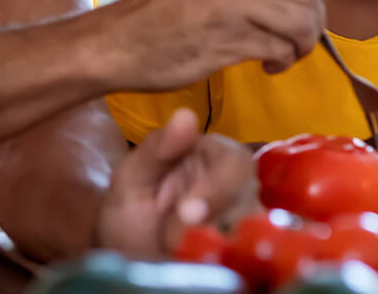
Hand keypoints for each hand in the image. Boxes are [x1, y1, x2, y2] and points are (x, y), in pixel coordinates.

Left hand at [96, 109, 259, 258]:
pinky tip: (205, 262)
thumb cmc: (126, 214)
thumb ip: (156, 149)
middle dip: (216, 221)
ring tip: (178, 254)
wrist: (124, 261)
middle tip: (174, 241)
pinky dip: (233, 258)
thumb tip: (186, 114)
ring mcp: (240, 219)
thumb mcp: (130, 180)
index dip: (218, 187)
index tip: (188, 213)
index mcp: (209, 156)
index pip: (234, 161)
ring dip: (220, 242)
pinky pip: (254, 251)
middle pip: (250, 195)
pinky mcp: (242, 249)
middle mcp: (232, 185)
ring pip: (254, 225)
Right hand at [97, 0, 326, 91]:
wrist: (117, 43)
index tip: (306, 13)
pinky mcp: (230, 36)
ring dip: (303, 43)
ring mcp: (233, 0)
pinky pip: (282, 47)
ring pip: (303, 19)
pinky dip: (284, 60)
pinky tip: (267, 65)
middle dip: (314, 20)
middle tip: (299, 39)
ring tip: (284, 55)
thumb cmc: (156, 15)